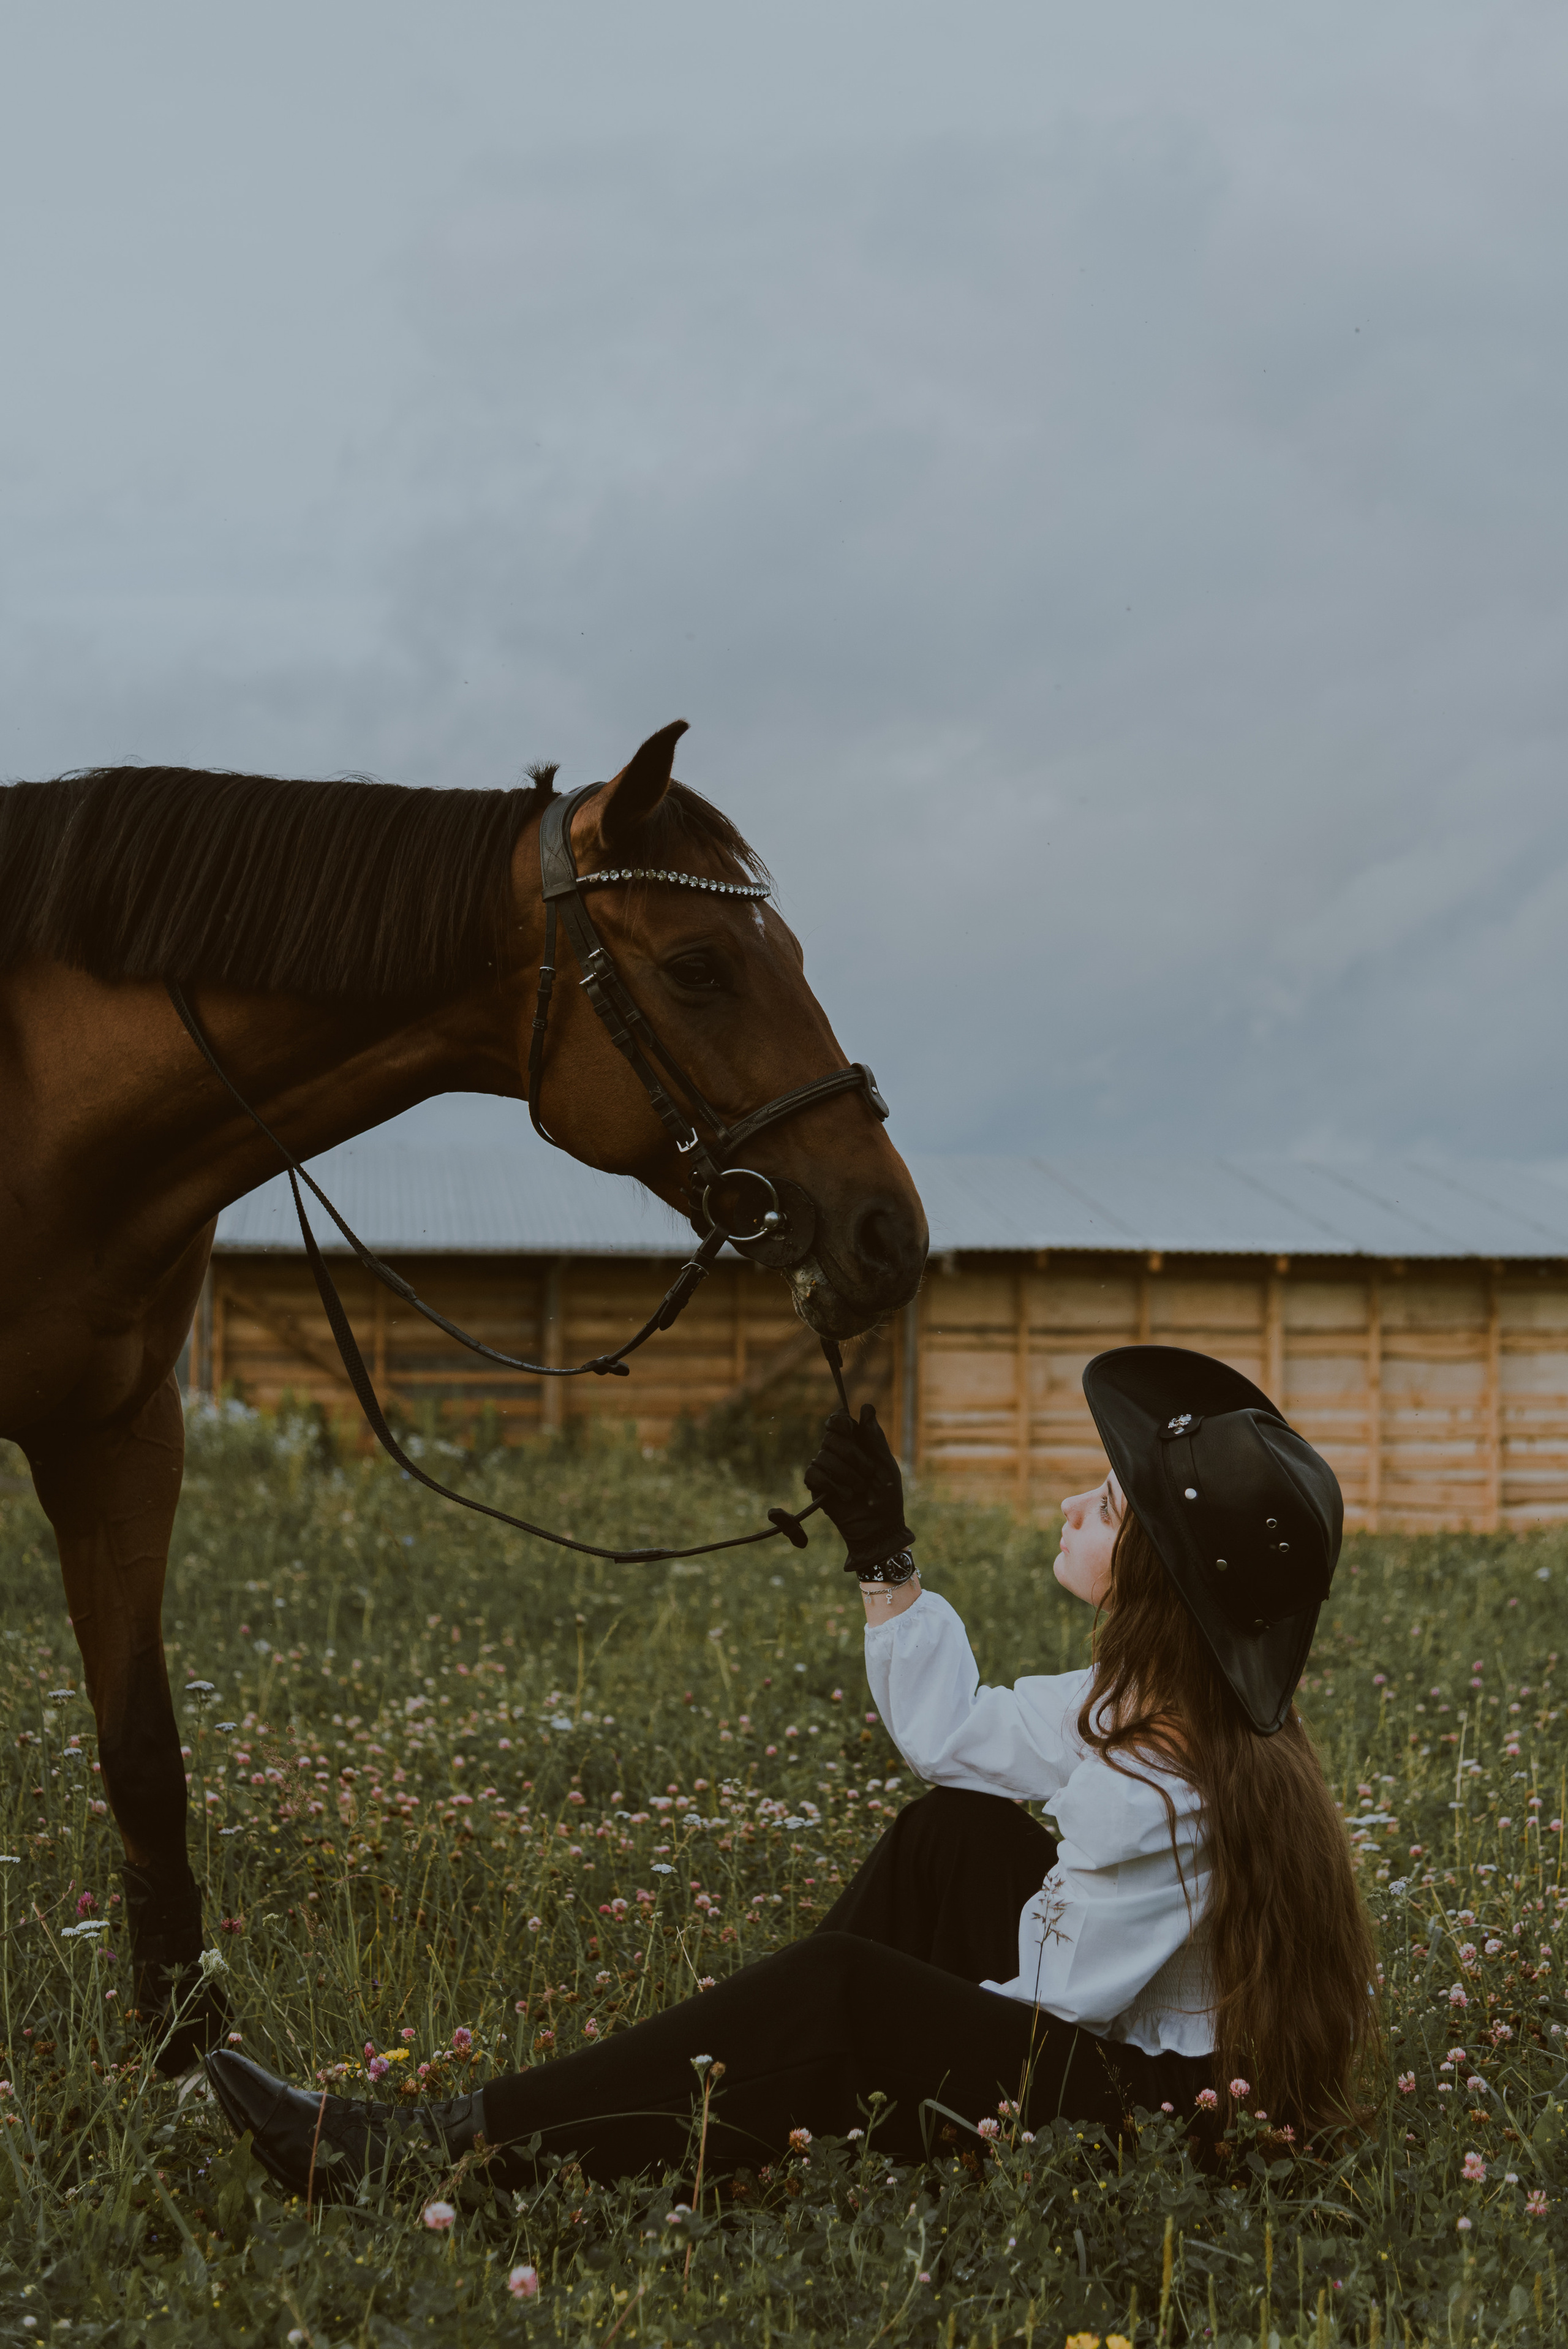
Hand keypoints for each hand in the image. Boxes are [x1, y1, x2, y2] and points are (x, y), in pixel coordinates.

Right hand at [804, 1404, 912, 1569]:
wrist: (879, 1528)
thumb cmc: (888, 1497)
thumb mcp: (886, 1465)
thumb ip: (875, 1438)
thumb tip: (866, 1406)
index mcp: (857, 1443)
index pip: (838, 1420)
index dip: (840, 1421)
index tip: (850, 1430)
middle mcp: (839, 1453)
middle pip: (830, 1437)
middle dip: (851, 1455)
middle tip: (868, 1473)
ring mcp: (827, 1469)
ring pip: (823, 1456)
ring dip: (845, 1474)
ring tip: (859, 1489)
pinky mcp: (818, 1487)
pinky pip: (813, 1474)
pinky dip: (831, 1484)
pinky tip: (844, 1495)